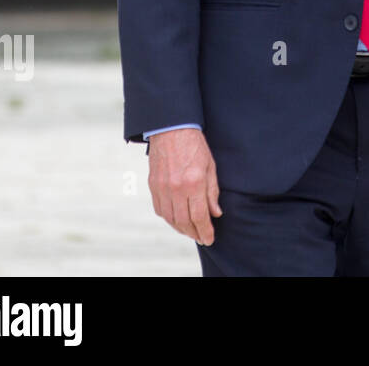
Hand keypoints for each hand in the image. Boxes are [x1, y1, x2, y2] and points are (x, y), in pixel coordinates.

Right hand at [147, 127, 221, 244]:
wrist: (171, 129)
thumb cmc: (195, 145)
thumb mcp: (211, 166)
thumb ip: (213, 191)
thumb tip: (216, 213)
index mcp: (194, 182)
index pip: (200, 215)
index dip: (205, 230)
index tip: (210, 239)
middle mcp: (176, 188)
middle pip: (184, 221)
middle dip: (194, 233)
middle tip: (202, 238)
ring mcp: (162, 187)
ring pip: (170, 218)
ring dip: (181, 229)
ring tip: (191, 232)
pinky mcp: (153, 185)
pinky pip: (160, 209)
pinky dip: (169, 218)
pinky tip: (177, 220)